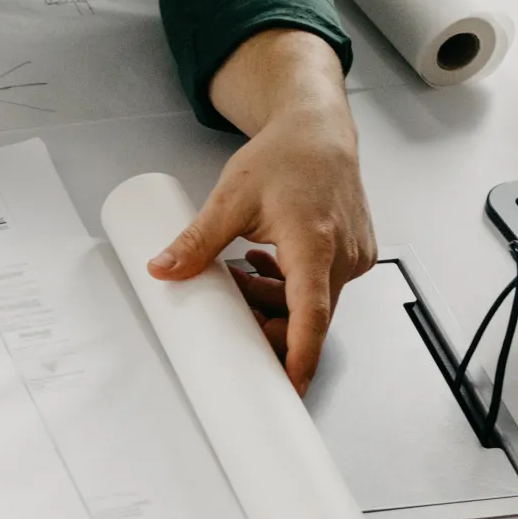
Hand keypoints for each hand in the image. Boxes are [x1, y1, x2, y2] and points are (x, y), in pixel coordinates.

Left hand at [147, 28, 375, 393]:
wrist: (318, 130)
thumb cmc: (284, 157)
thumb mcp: (229, 199)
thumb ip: (196, 240)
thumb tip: (162, 270)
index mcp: (314, 245)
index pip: (310, 316)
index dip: (298, 356)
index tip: (288, 388)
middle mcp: (343, 256)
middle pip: (306, 317)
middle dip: (266, 324)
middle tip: (229, 311)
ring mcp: (354, 257)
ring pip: (311, 303)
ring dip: (273, 301)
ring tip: (238, 275)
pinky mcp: (355, 254)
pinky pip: (320, 287)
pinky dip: (289, 286)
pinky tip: (263, 265)